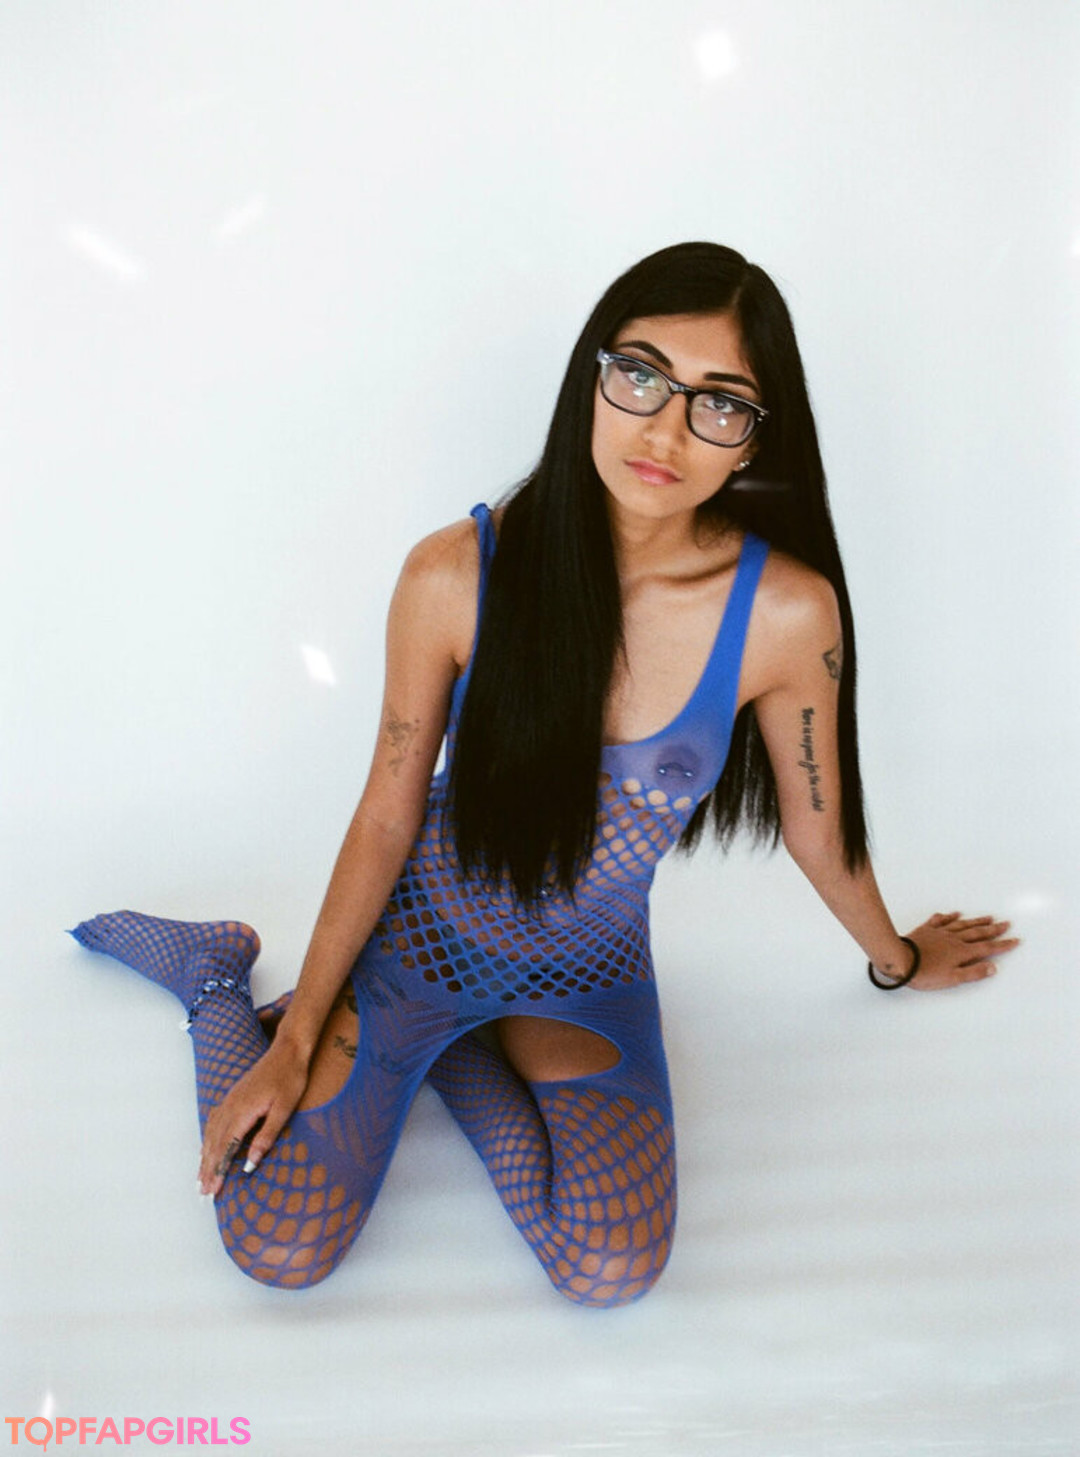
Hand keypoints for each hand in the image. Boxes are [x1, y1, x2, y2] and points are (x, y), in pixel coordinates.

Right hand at [198, 1039, 309, 1196]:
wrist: (288, 1049)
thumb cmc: (290, 1078)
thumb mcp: (284, 1109)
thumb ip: (267, 1136)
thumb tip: (251, 1163)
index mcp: (243, 1111)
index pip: (226, 1148)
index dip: (218, 1170)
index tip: (213, 1190)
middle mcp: (231, 1106)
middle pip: (215, 1143)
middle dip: (208, 1168)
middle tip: (203, 1191)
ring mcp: (230, 1100)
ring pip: (212, 1132)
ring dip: (205, 1156)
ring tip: (201, 1176)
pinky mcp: (233, 1096)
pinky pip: (214, 1121)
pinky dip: (209, 1138)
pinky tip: (207, 1147)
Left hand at [904, 911, 1019, 989]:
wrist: (900, 960)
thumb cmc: (926, 973)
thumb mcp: (953, 979)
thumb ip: (974, 972)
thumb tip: (993, 967)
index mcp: (962, 952)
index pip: (987, 948)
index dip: (1003, 945)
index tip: (1015, 940)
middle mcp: (954, 939)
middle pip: (978, 933)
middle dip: (994, 929)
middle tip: (1007, 924)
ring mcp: (940, 933)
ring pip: (962, 925)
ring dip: (976, 921)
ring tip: (988, 917)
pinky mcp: (926, 930)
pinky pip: (941, 920)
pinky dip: (949, 916)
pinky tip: (954, 913)